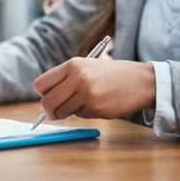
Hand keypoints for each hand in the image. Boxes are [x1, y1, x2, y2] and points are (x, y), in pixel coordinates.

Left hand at [33, 58, 155, 120]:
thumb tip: (44, 103)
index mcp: (71, 65)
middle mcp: (77, 77)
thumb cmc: (109, 74)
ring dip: (68, 112)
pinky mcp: (97, 107)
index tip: (47, 98)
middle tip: (53, 114)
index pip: (40, 84)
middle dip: (48, 111)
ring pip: (62, 111)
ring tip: (83, 103)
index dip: (42, 94)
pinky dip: (85, 113)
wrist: (140, 80)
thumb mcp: (84, 67)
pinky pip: (80, 116)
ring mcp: (87, 92)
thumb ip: (64, 80)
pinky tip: (98, 103)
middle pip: (47, 102)